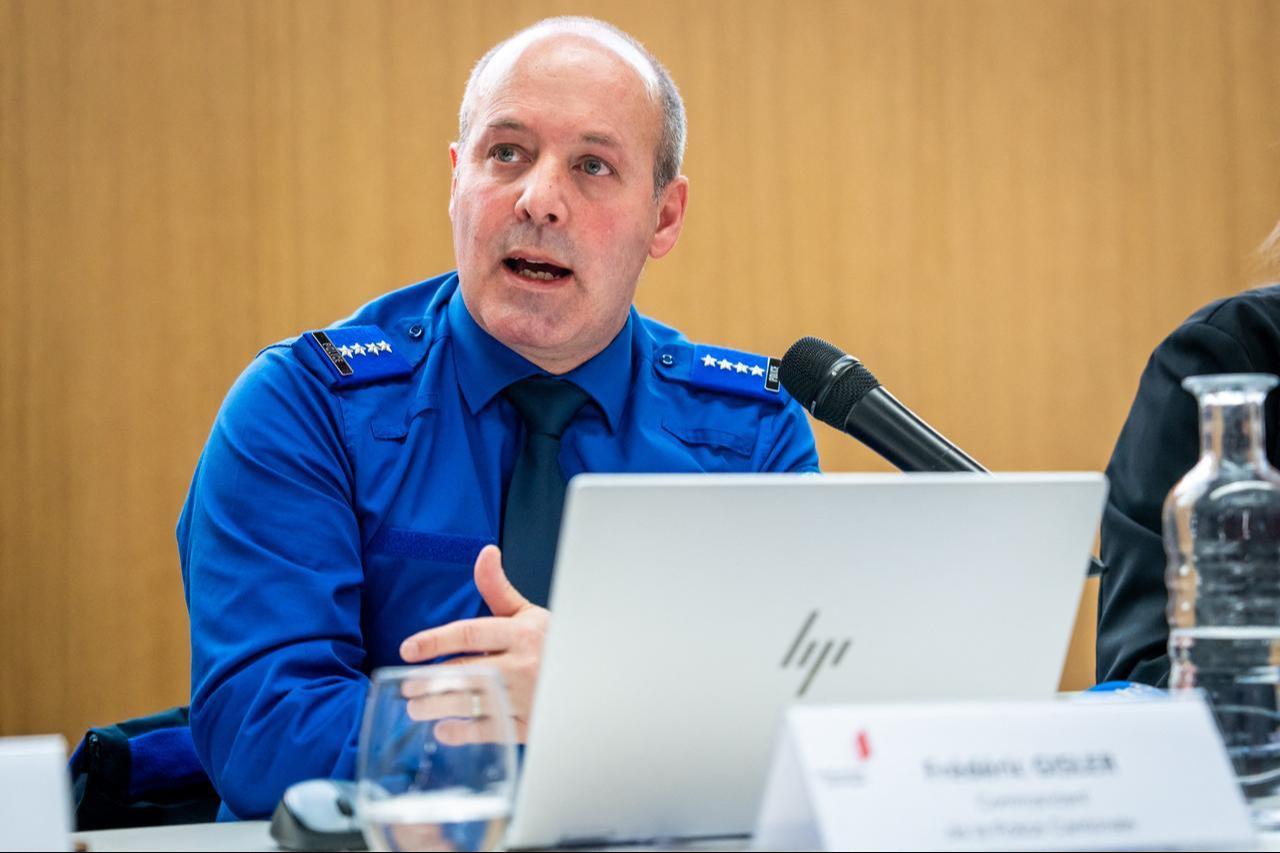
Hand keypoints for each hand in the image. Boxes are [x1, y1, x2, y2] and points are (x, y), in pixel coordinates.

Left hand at [399, 545, 547, 741]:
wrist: (593, 679)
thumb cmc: (552, 644)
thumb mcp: (528, 614)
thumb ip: (498, 588)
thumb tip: (485, 552)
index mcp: (522, 634)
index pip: (470, 634)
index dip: (434, 640)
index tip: (407, 649)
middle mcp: (523, 665)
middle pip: (466, 672)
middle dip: (429, 680)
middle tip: (406, 686)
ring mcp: (526, 698)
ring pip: (473, 703)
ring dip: (438, 707)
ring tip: (416, 708)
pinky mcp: (529, 726)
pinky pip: (488, 732)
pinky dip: (461, 733)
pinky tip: (444, 730)